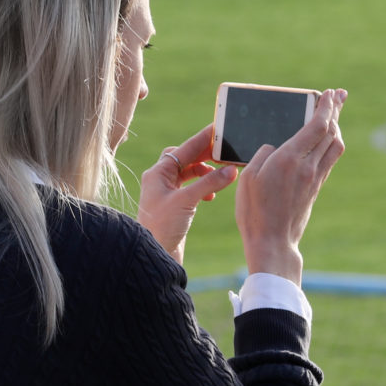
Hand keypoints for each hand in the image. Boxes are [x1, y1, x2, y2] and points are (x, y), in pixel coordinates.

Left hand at [138, 123, 238, 265]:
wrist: (154, 256)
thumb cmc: (162, 227)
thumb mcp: (187, 201)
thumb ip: (209, 183)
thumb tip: (231, 169)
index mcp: (158, 174)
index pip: (184, 149)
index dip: (202, 139)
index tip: (219, 129)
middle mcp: (160, 181)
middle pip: (186, 158)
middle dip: (205, 156)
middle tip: (225, 152)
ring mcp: (167, 194)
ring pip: (189, 174)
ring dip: (205, 173)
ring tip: (221, 175)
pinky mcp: (174, 207)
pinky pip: (191, 188)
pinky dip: (203, 188)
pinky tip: (212, 196)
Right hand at [236, 89, 346, 283]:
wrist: (273, 242)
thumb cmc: (254, 212)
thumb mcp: (248, 178)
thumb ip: (263, 154)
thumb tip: (275, 146)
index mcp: (289, 159)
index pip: (317, 126)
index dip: (326, 107)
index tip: (330, 93)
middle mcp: (307, 166)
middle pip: (330, 132)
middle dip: (336, 110)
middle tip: (339, 95)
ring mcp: (315, 177)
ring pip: (334, 145)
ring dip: (337, 126)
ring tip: (335, 113)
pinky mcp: (316, 187)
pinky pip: (329, 158)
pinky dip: (330, 142)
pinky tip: (326, 138)